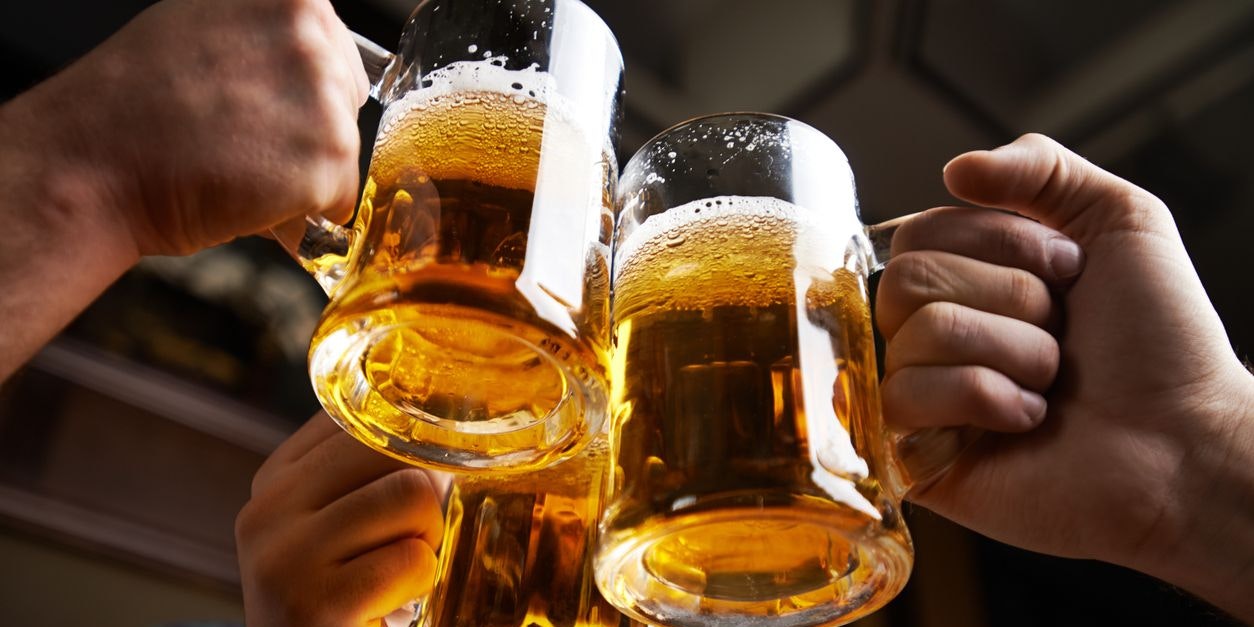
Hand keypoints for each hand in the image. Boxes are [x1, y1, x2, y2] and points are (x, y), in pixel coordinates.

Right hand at [6, 0, 367, 256]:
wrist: (93, 165)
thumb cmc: (134, 102)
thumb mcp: (204, 25)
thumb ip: (266, 33)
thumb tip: (308, 51)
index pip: (335, 51)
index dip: (297, 90)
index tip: (258, 104)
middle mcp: (314, 36)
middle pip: (346, 99)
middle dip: (307, 128)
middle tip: (241, 139)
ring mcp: (325, 97)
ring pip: (341, 150)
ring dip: (301, 170)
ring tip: (237, 163)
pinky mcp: (328, 159)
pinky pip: (338, 196)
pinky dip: (302, 208)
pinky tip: (248, 191)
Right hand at [236, 413, 443, 626]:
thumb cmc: (347, 603)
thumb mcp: (344, 526)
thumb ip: (372, 472)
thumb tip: (447, 421)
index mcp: (275, 479)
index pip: (364, 414)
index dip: (411, 445)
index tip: (411, 489)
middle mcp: (266, 509)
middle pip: (392, 447)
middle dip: (424, 496)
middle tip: (404, 545)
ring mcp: (283, 556)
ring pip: (411, 495)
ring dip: (427, 542)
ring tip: (396, 577)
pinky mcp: (312, 603)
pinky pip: (414, 559)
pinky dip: (421, 584)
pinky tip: (390, 607)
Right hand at [877, 133, 1253, 619]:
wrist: (1189, 442)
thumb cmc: (1163, 344)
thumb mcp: (1120, 219)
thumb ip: (1040, 168)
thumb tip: (954, 169)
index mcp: (969, 283)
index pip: (920, 231)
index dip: (998, 241)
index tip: (1069, 269)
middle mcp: (935, 337)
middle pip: (906, 278)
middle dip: (1008, 297)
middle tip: (1060, 332)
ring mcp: (921, 399)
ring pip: (917, 334)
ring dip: (1011, 352)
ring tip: (1050, 385)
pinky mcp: (914, 456)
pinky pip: (905, 398)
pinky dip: (984, 399)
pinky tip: (1026, 421)